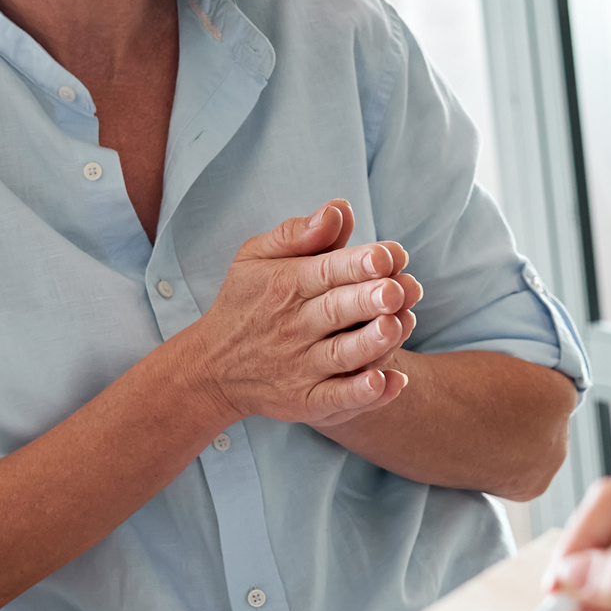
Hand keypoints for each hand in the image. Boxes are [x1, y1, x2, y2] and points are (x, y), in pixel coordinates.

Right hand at [184, 199, 426, 429]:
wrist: (212, 367)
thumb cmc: (246, 301)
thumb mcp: (256, 257)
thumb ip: (297, 233)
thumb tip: (339, 210)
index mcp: (285, 285)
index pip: (326, 270)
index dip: (358, 263)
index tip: (389, 255)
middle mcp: (293, 326)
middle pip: (337, 311)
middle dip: (369, 300)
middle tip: (398, 289)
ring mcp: (300, 367)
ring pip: (340, 355)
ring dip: (370, 344)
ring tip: (396, 327)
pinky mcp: (305, 401)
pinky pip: (335, 400)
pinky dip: (361, 394)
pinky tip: (387, 382)